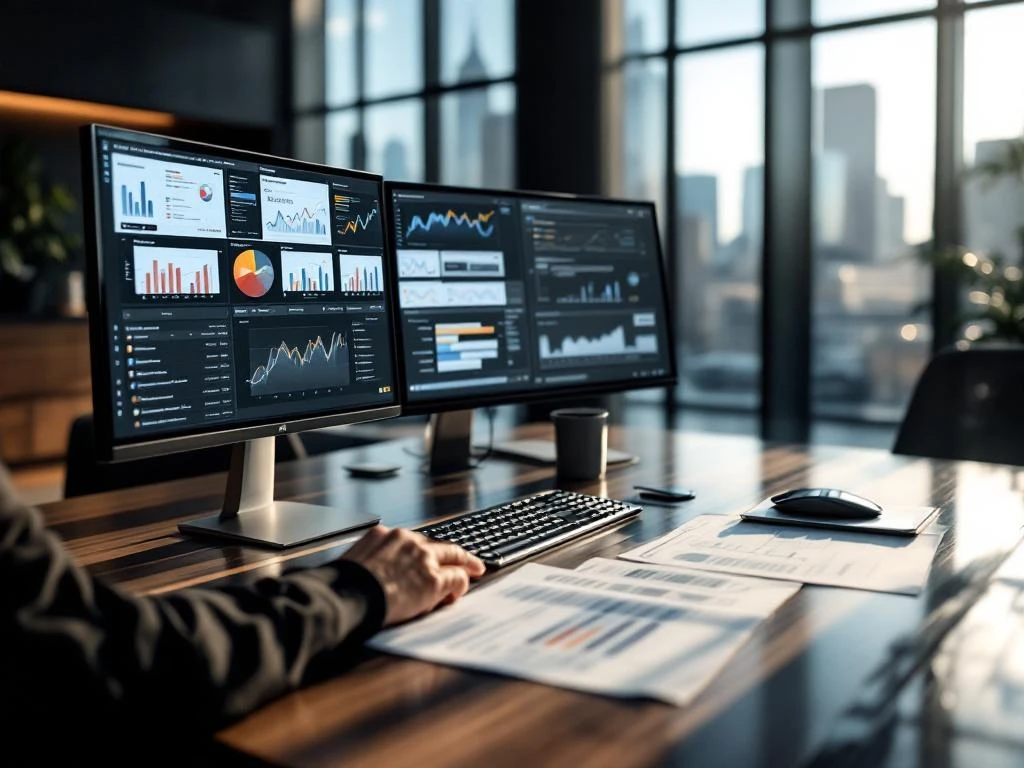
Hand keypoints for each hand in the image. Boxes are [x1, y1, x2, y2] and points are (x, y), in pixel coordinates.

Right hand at [342, 525, 485, 625]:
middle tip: (467, 559)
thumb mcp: (353, 560)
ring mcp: (422, 558)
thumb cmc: (343, 585)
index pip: (413, 540)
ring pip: (453, 557)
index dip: (425, 551)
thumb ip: (370, 559)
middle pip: (437, 544)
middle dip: (453, 552)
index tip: (430, 555)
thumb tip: (374, 572)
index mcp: (384, 534)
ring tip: (475, 571)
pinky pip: (457, 578)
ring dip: (463, 566)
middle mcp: (407, 540)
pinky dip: (461, 585)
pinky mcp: (434, 579)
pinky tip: (458, 592)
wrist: (347, 596)